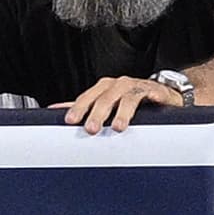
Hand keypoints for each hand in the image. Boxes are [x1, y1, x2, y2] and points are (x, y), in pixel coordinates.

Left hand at [62, 74, 181, 133]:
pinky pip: (150, 95)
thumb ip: (83, 107)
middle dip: (96, 114)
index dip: (78, 109)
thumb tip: (53, 110)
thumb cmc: (129, 99)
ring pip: (126, 98)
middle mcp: (117, 85)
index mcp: (103, 88)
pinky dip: (149, 99)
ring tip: (117, 127)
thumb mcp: (105, 103)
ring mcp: (135, 86)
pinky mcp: (154, 90)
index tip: (70, 121)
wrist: (160, 93)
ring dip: (121, 113)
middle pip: (104, 99)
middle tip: (91, 129)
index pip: (87, 98)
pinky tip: (147, 106)